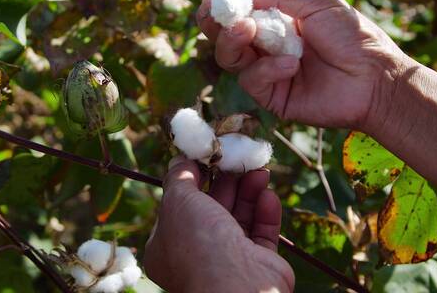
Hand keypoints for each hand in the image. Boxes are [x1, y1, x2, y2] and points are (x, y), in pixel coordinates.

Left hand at [144, 156, 293, 292]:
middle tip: (238, 157)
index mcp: (167, 246)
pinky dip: (265, 212)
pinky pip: (261, 233)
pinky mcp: (258, 263)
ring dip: (249, 191)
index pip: (179, 206)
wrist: (236, 285)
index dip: (193, 179)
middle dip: (227, 181)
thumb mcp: (177, 202)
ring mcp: (228, 260)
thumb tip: (180, 160)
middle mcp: (196, 253)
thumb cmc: (198, 242)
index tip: (207, 156)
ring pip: (239, 218)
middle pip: (213, 208)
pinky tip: (268, 194)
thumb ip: (178, 178)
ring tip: (259, 169)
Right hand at [196, 0, 405, 129]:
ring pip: (230, 59)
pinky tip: (291, 64)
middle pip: (225, 38)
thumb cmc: (351, 36)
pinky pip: (252, 81)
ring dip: (233, 42)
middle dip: (217, 26)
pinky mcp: (272, 97)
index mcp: (276, 22)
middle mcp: (266, 47)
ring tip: (247, 30)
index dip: (221, 8)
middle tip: (217, 16)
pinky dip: (267, 69)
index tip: (212, 1)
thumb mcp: (316, 3)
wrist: (374, 78)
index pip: (238, 14)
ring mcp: (268, 73)